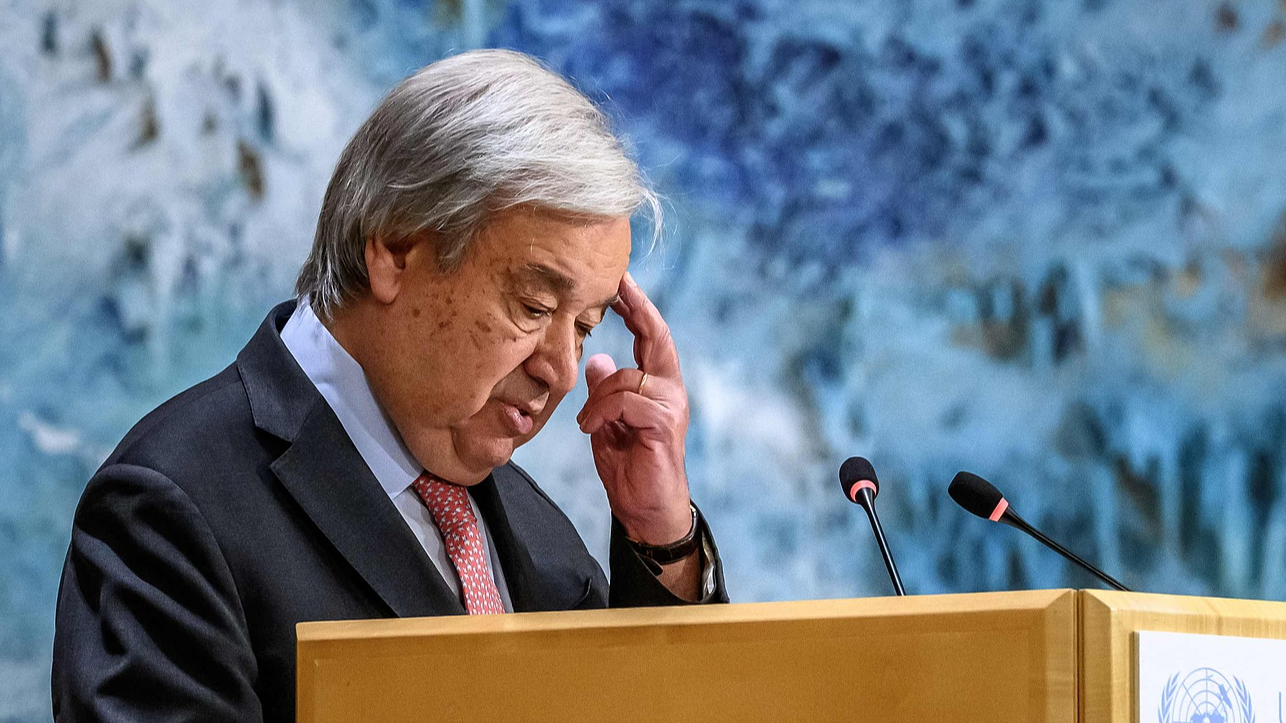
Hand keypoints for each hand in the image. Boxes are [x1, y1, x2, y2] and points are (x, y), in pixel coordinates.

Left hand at [576, 273, 692, 544]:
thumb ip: (605, 392)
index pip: (651, 334)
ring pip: (626, 377)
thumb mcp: (607, 423)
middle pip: (656, 336)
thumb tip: (596, 359)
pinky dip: (601, 412)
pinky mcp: (663, 424)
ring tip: (586, 422)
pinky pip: (625, 401)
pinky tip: (590, 429)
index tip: (619, 279)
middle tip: (617, 282)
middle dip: (635, 306)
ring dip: (597, 396)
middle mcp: (671, 389)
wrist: (646, 512)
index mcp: (658, 385)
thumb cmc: (630, 469)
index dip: (636, 305)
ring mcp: (670, 405)